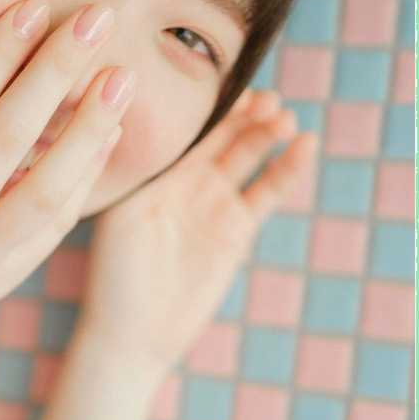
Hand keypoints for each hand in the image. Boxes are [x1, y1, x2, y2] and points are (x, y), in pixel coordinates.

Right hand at [0, 0, 133, 319]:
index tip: (34, 7)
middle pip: (7, 143)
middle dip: (55, 74)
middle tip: (97, 20)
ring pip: (47, 192)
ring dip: (90, 129)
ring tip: (123, 78)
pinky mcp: (3, 279)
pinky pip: (56, 222)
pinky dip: (86, 172)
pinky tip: (108, 126)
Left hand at [76, 90, 317, 375]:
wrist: (136, 336)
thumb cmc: (115, 279)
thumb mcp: (121, 218)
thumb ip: (142, 173)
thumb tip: (142, 122)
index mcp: (151, 172)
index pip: (186, 127)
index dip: (211, 105)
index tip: (232, 82)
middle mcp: (182, 181)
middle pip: (220, 135)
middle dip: (245, 114)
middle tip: (267, 97)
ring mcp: (211, 203)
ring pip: (246, 157)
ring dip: (266, 135)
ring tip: (286, 117)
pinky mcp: (235, 230)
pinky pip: (265, 192)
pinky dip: (285, 169)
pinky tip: (304, 146)